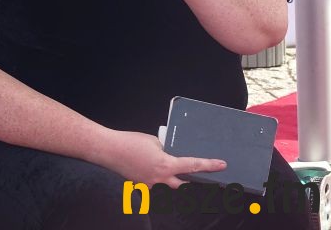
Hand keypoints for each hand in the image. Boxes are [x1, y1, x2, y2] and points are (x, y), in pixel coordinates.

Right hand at [103, 131, 225, 188]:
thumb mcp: (152, 141)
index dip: (209, 165)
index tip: (222, 165)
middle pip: (186, 188)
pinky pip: (155, 189)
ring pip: (170, 190)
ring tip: (177, 178)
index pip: (193, 165)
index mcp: (166, 164)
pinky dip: (158, 184)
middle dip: (196, 187)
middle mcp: (160, 179)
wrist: (109, 149)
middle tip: (207, 185)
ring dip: (175, 185)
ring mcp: (150, 186)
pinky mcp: (140, 187)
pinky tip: (153, 175)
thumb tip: (169, 154)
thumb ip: (165, 149)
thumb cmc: (129, 142)